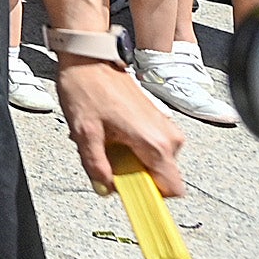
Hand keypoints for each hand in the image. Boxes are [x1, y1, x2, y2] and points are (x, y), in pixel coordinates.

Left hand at [60, 60, 185, 196]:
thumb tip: (105, 188)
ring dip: (129, 161)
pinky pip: (150, 149)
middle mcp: (168, 137)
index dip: (152, 198)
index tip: (131, 195)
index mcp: (155, 143)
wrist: (89, 60)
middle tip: (106, 159)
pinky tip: (110, 134)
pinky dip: (130, 149)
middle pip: (159, 178)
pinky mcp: (159, 122)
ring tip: (105, 142)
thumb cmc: (87, 89)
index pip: (173, 189)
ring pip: (153, 163)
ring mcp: (166, 128)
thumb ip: (96, 166)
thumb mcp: (84, 133)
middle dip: (132, 176)